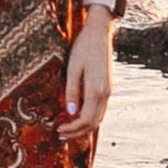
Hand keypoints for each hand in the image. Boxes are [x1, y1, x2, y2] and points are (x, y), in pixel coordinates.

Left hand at [61, 10, 116, 138]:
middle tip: (60, 134)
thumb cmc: (83, 48)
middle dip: (77, 132)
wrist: (100, 33)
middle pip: (93, 123)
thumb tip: (70, 113)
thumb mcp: (73, 68)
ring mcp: (109, 91)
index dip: (72, 129)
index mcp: (96, 90)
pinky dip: (90, 118)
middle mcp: (105, 94)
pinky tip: (78, 115)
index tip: (58, 129)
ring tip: (68, 128)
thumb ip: (72, 91)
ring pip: (99, 118)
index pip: (85, 120)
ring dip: (84, 127)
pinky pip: (100, 109)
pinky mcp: (108, 87)